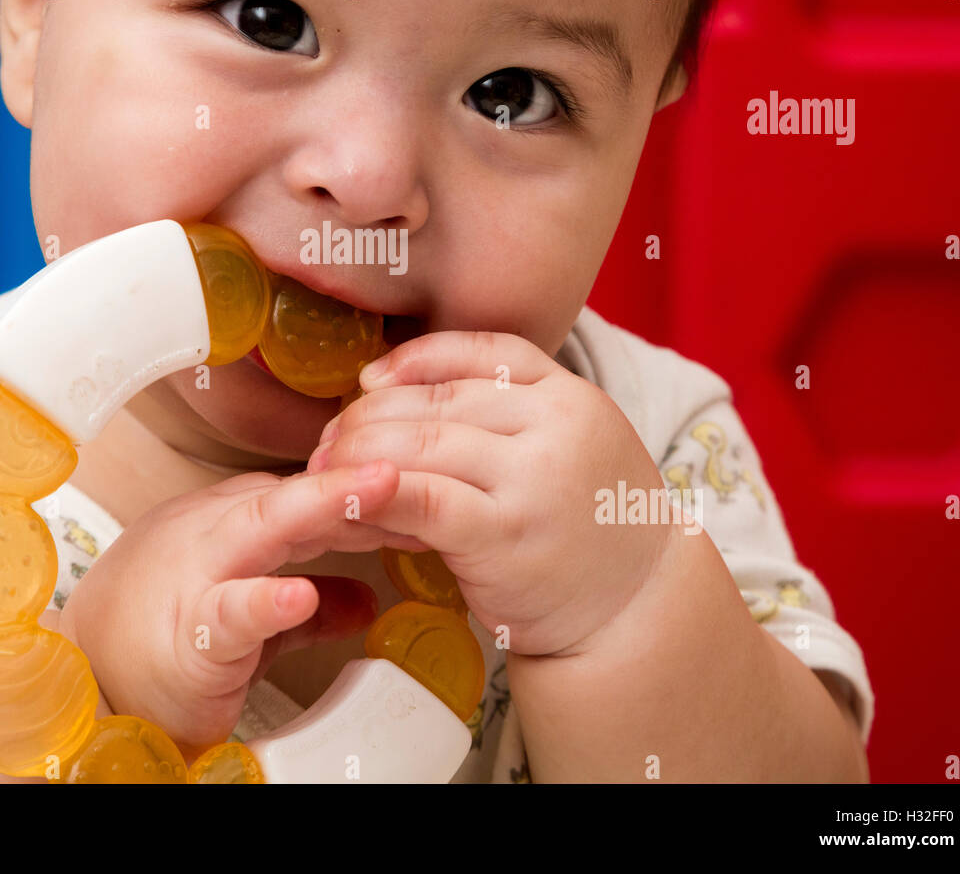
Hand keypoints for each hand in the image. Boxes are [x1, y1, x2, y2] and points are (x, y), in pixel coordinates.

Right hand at [56, 461, 424, 759]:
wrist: (85, 680)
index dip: (371, 490)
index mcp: (236, 523)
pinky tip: (298, 595)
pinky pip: (230, 614)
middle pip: (295, 493)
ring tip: (381, 490)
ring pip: (264, 529)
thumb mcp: (250, 612)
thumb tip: (369, 602)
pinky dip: (264, 603)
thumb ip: (312, 603)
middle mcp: (219, 533)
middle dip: (356, 471)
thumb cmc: (166, 636)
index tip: (429, 482)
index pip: (313, 494)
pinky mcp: (191, 636)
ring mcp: (201, 576)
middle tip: (419, 452)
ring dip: (323, 507)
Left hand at [306, 332, 678, 657]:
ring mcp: (533, 477)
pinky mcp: (505, 533)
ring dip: (359, 455)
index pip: (480, 351)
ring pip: (422, 443)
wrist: (634, 609)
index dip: (414, 360)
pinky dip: (374, 495)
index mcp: (569, 394)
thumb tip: (391, 393)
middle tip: (328, 441)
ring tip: (325, 472)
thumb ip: (505, 417)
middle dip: (369, 416)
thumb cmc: (582, 527)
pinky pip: (423, 499)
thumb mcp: (566, 447)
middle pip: (438, 399)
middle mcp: (556, 424)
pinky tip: (343, 501)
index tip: (368, 381)